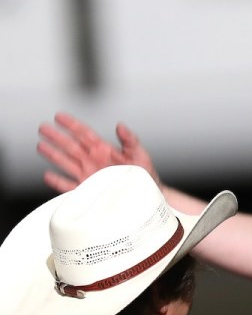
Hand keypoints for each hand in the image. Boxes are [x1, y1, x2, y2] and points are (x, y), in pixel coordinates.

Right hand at [37, 112, 161, 193]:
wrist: (148, 198)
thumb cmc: (145, 176)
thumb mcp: (140, 155)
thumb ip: (130, 140)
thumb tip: (121, 126)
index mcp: (104, 150)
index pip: (84, 134)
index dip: (72, 125)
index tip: (59, 116)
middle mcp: (93, 161)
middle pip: (71, 146)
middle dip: (57, 137)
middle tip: (43, 128)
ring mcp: (89, 175)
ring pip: (67, 163)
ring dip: (54, 155)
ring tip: (41, 146)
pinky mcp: (87, 190)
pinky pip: (69, 186)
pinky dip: (58, 182)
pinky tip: (48, 175)